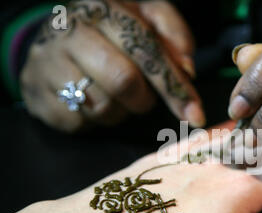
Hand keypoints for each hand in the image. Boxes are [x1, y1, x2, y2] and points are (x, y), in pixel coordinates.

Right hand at [20, 0, 204, 131]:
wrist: (53, 38)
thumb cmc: (109, 31)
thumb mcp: (144, 17)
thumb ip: (172, 35)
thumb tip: (187, 69)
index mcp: (103, 8)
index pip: (146, 51)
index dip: (174, 87)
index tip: (194, 115)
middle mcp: (71, 31)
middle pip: (123, 82)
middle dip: (143, 100)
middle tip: (143, 97)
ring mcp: (48, 63)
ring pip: (103, 107)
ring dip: (120, 110)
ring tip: (112, 92)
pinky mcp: (37, 94)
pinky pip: (81, 123)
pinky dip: (96, 120)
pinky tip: (91, 100)